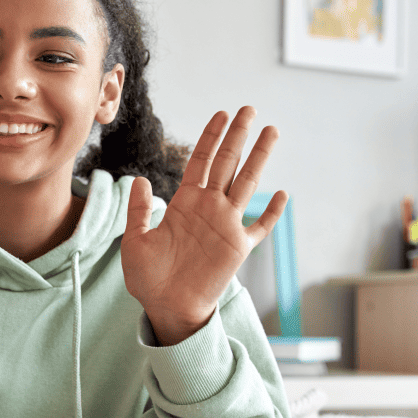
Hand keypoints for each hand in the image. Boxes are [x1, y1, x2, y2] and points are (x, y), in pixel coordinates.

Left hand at [121, 106, 286, 345]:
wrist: (166, 307)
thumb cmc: (148, 278)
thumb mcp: (135, 241)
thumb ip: (140, 211)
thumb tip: (140, 181)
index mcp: (185, 203)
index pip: (201, 161)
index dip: (210, 137)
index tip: (220, 114)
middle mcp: (208, 208)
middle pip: (227, 163)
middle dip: (238, 136)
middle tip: (249, 109)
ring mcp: (226, 225)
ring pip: (247, 183)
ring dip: (259, 158)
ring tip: (271, 132)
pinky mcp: (238, 248)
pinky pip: (260, 227)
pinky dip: (271, 212)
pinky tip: (282, 194)